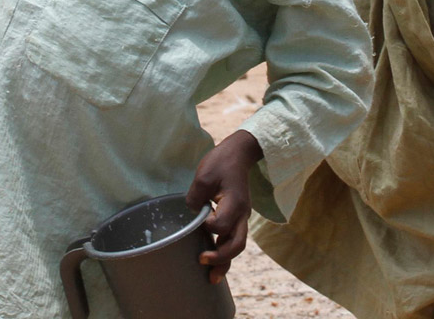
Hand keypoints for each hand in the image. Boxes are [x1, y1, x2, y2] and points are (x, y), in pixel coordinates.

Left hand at [186, 129, 262, 284]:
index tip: (198, 221)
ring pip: (237, 245)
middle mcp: (242, 214)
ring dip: (225, 262)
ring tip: (212, 278)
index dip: (208, 227)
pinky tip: (215, 262)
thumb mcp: (204, 174)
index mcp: (235, 202)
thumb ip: (196, 195)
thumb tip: (191, 214)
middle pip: (236, 244)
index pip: (222, 224)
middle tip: (203, 263)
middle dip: (221, 258)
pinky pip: (233, 239)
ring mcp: (241, 217)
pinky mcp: (237, 218)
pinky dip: (226, 253)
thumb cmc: (221, 163)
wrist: (239, 154)